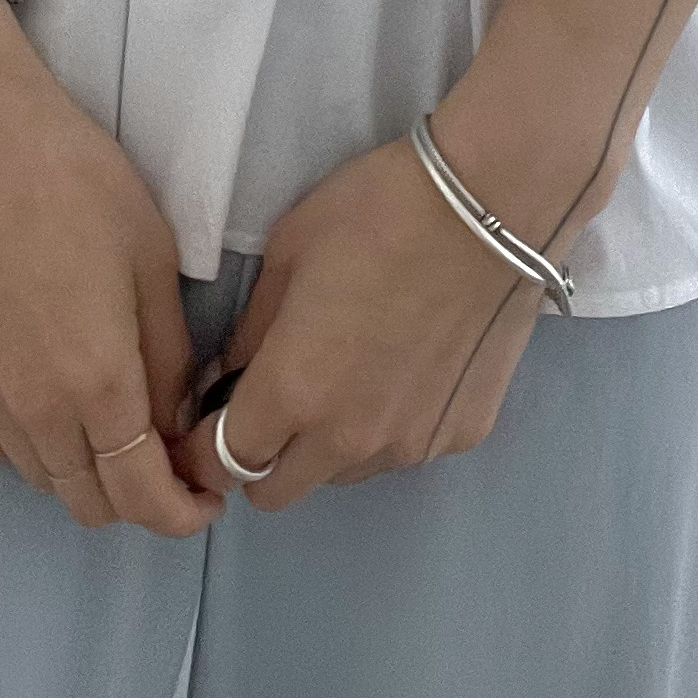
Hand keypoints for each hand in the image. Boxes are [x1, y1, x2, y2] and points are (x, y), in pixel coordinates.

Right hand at [0, 0, 226, 540]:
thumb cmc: (76, 180)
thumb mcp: (153, 257)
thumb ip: (169, 356)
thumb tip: (175, 420)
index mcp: (97, 382)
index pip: (141, 496)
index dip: (180, 514)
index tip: (204, 501)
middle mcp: (32, 409)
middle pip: (88, 501)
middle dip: (136, 496)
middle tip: (163, 456)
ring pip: (38, 479)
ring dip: (81, 472)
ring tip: (107, 423)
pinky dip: (24, 448)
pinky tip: (45, 402)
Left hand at [170, 128, 571, 512]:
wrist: (494, 206)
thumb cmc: (377, 211)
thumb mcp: (288, 253)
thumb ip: (253, 330)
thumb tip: (233, 373)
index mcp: (294, 392)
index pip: (223, 463)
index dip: (204, 447)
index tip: (208, 418)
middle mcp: (349, 440)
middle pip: (277, 491)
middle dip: (259, 457)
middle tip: (272, 399)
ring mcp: (410, 446)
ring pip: (342, 474)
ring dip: (326, 443)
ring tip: (349, 370)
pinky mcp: (461, 436)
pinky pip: (402, 449)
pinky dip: (388, 424)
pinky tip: (407, 361)